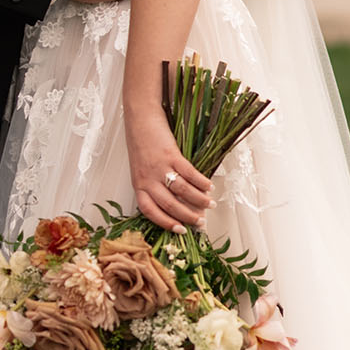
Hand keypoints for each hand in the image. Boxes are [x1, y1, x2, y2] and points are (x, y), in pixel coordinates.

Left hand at [125, 101, 213, 232]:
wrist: (140, 118)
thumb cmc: (140, 143)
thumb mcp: (141, 168)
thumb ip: (153, 184)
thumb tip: (176, 201)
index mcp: (138, 185)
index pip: (150, 211)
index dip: (166, 223)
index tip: (180, 230)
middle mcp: (147, 179)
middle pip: (170, 205)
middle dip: (188, 216)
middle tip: (201, 222)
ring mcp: (159, 167)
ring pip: (182, 191)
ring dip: (199, 200)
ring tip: (210, 204)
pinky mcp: (171, 154)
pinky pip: (189, 173)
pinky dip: (201, 182)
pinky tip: (209, 186)